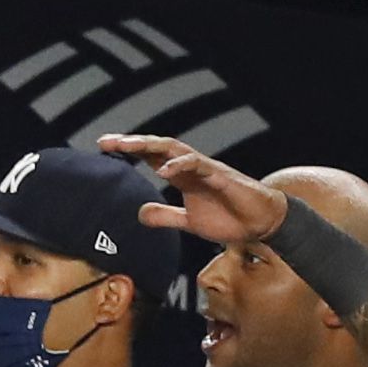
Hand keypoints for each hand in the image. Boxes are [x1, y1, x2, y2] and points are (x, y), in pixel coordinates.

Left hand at [102, 136, 287, 247]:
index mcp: (183, 176)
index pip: (151, 156)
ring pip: (175, 148)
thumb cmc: (231, 220)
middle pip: (158, 147)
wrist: (263, 224)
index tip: (104, 147)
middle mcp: (191, 167)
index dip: (129, 151)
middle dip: (132, 143)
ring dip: (150, 146)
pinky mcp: (222, 176)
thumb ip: (166, 216)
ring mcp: (206, 169)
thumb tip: (140, 213)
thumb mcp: (190, 223)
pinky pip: (198, 165)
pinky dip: (180, 165)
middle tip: (106, 142)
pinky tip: (164, 170)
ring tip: (128, 146)